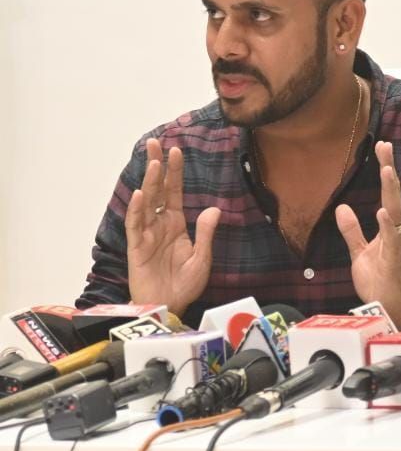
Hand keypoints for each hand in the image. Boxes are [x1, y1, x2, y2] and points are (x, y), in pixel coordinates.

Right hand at [123, 139, 220, 316]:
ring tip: (152, 162)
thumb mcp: (202, 257)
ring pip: (147, 203)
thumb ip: (206, 233)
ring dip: (149, 183)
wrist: (170, 306)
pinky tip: (141, 195)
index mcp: (177, 224)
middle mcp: (160, 225)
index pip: (175, 192)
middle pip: (158, 190)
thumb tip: (214, 209)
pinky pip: (136, 226)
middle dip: (156, 166)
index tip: (176, 151)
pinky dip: (138, 210)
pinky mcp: (137, 247)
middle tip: (155, 143)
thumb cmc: (184, 284)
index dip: (175, 172)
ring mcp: (147, 234)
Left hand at [336, 141, 400, 327]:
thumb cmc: (379, 280)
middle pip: (394, 195)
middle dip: (390, 170)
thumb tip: (342, 208)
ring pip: (396, 212)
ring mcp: (398, 244)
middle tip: (386, 146)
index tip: (383, 147)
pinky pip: (393, 240)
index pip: (387, 193)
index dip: (386, 170)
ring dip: (392, 192)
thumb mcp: (360, 252)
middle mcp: (397, 231)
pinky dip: (389, 225)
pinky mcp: (396, 259)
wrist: (387, 307)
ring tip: (387, 171)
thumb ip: (352, 230)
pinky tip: (384, 211)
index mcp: (390, 227)